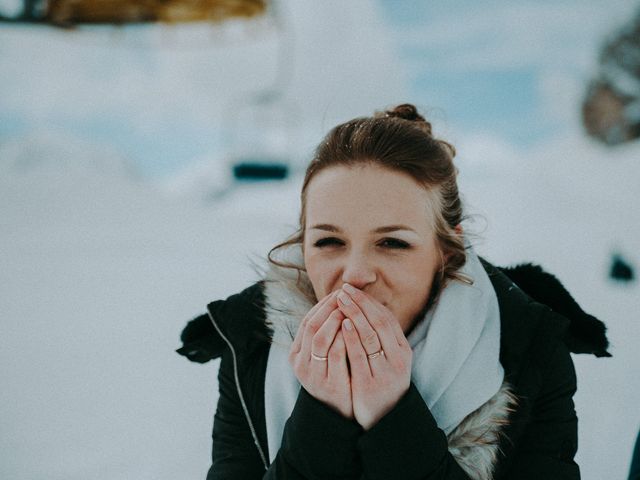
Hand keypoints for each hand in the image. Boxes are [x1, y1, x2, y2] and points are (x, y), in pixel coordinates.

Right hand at [288, 291, 352, 418]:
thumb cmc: (333, 375)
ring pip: (320, 339)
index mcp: (296, 353)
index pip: (306, 321)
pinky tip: (355, 328)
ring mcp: (313, 374)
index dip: (322, 305)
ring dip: (335, 320)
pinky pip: (336, 355)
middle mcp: (300, 362)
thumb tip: (336, 301)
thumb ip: (325, 333)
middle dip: (328, 308)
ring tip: (349, 308)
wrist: (337, 412)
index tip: (338, 292)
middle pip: (311, 326)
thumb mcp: (323, 355)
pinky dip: (344, 338)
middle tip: (344, 296)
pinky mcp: (329, 383)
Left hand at [337, 284, 411, 429]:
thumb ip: (383, 339)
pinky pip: (360, 355)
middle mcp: (397, 359)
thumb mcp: (390, 361)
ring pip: (370, 335)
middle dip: (361, 303)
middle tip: (345, 288)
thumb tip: (368, 309)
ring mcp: (384, 371)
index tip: (355, 290)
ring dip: (355, 314)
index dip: (370, 302)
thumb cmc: (383, 384)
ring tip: (341, 299)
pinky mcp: (370, 382)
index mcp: (402, 351)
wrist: (385, 420)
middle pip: (379, 323)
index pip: (387, 319)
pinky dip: (352, 336)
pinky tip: (343, 323)